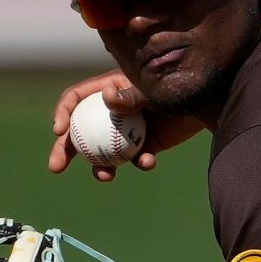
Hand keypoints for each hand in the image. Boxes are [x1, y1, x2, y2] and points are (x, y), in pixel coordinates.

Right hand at [48, 72, 200, 182]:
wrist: (204, 100)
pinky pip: (137, 159)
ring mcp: (128, 130)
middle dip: (65, 150)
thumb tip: (106, 97)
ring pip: (106, 153)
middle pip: (81, 131)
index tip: (59, 131)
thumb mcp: (150, 88)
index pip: (75, 100)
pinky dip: (141, 163)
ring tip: (104, 175)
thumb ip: (130, 95)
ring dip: (101, 167)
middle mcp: (113, 112)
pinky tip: (148, 162)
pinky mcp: (147, 145)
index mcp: (106, 90)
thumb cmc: (174, 86)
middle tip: (55, 166)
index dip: (63, 114)